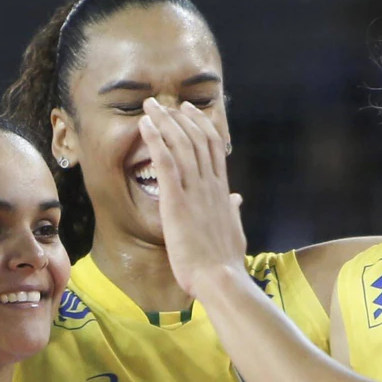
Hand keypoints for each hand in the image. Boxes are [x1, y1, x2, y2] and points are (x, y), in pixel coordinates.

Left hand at [139, 99, 247, 295]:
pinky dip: (155, 140)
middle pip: (196, 139)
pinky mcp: (178, 202)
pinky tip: (145, 125)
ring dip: (164, 122)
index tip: (189, 111)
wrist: (220, 278)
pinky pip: (165, 163)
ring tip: (150, 106)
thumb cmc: (224, 262)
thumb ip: (233, 212)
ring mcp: (195, 192)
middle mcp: (210, 185)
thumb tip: (236, 200)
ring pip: (181, 145)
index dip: (200, 125)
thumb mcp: (234, 232)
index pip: (213, 147)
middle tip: (164, 103)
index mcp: (222, 191)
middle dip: (179, 117)